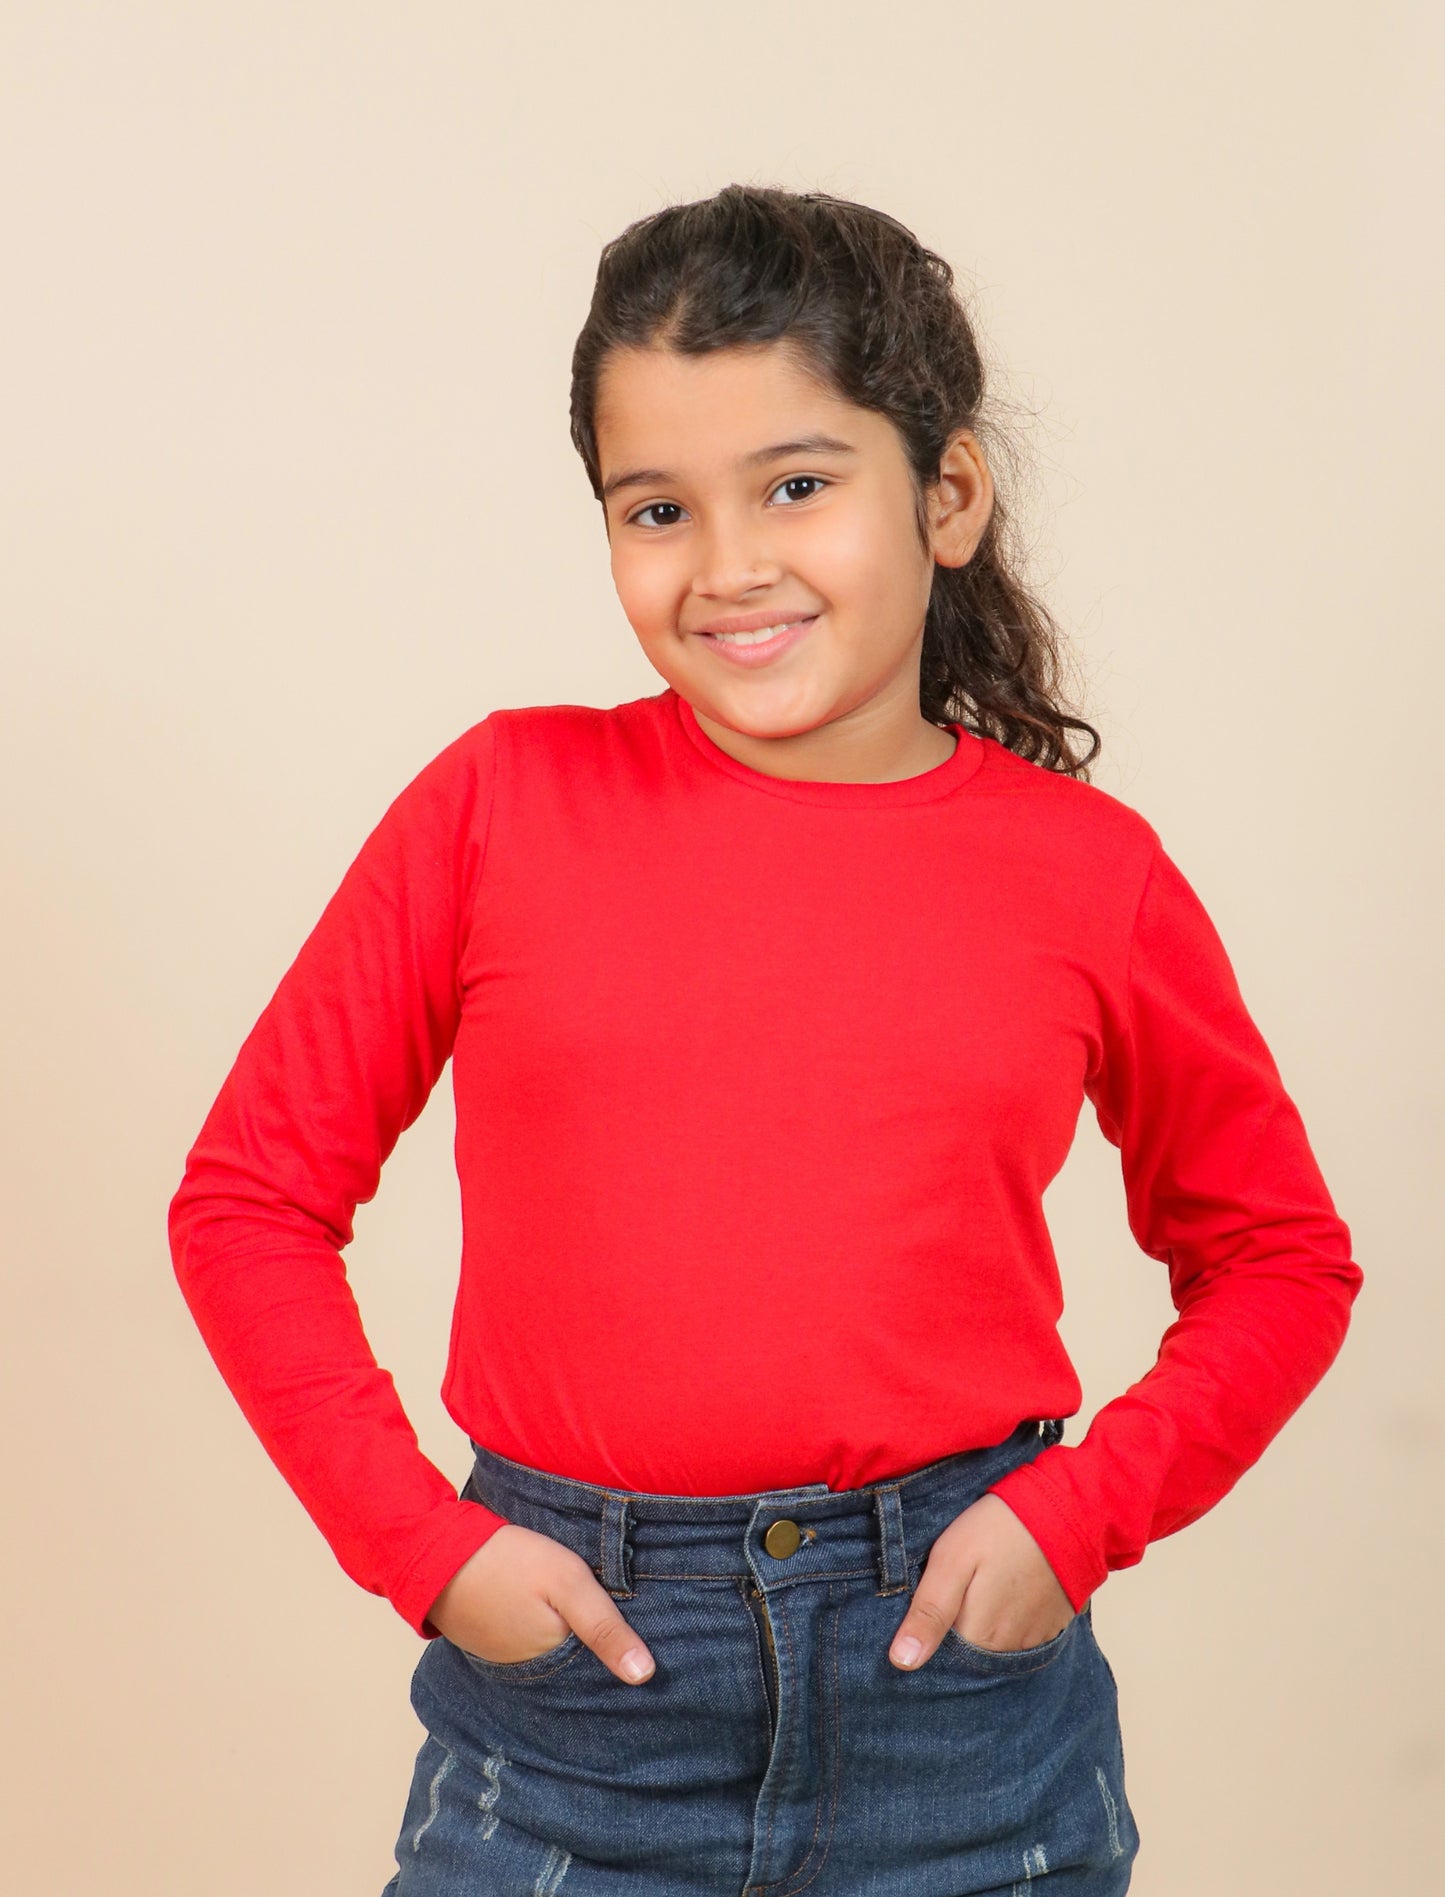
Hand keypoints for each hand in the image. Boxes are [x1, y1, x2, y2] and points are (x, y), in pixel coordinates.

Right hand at [426, 1523, 656, 1683]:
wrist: (437, 1553)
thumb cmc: (508, 1564)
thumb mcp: (568, 1584)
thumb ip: (605, 1627)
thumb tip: (646, 1676)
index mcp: (554, 1665)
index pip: (600, 1671)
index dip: (622, 1653)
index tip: (649, 1643)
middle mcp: (531, 1673)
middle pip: (579, 1663)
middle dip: (598, 1648)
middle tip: (628, 1619)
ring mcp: (508, 1658)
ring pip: (556, 1651)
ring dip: (572, 1637)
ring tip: (595, 1615)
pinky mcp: (493, 1639)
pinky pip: (531, 1641)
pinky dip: (545, 1628)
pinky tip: (555, 1611)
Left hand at [888, 1493, 1075, 1668]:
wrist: (1065, 1511)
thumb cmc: (1000, 1530)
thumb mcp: (951, 1560)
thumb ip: (928, 1612)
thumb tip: (901, 1662)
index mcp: (977, 1637)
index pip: (940, 1653)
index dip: (929, 1627)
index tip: (931, 1598)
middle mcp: (1008, 1650)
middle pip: (968, 1650)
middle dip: (956, 1626)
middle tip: (959, 1582)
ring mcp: (1034, 1640)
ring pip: (994, 1643)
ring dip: (984, 1623)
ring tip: (983, 1583)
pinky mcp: (1053, 1626)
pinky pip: (1020, 1634)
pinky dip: (1009, 1617)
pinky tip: (1005, 1589)